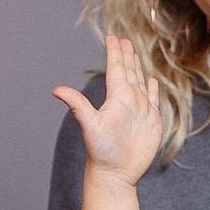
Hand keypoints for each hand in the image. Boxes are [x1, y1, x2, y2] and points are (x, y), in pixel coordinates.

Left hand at [53, 34, 160, 185]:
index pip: (116, 69)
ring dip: (138, 68)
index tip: (113, 36)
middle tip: (123, 39)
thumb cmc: (101, 151)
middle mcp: (128, 101)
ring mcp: (140, 111)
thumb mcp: (90, 125)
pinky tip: (151, 82)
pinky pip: (153, 101)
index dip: (115, 53)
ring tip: (135, 54)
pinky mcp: (152, 123)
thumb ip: (77, 105)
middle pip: (128, 72)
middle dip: (126, 55)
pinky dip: (153, 90)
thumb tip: (56, 90)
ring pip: (140, 83)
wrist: (116, 173)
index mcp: (116, 98)